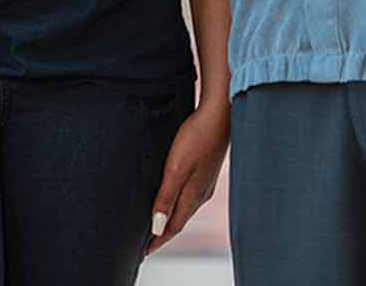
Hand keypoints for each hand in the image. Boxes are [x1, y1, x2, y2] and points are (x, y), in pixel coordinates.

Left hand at [146, 97, 229, 253]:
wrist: (220, 113)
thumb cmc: (198, 137)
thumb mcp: (177, 168)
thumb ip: (166, 197)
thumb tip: (157, 227)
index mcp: (194, 195)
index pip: (173, 226)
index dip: (158, 240)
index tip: (144, 252)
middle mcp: (201, 192)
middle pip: (180, 219)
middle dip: (164, 233)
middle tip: (148, 244)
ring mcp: (205, 181)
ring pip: (185, 207)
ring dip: (172, 218)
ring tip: (158, 225)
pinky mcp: (206, 169)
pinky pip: (189, 194)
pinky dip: (179, 203)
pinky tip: (175, 196)